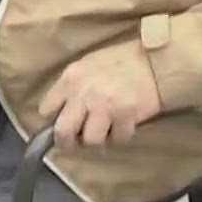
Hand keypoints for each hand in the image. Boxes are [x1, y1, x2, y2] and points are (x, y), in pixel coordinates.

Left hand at [41, 40, 164, 149]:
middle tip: (78, 142)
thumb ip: (73, 87)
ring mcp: (104, 105)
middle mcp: (84, 92)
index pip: (47, 109)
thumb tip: (60, 113)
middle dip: (68, 142)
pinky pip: (117, 139)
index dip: (53, 120)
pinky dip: (121, 135)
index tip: (63, 124)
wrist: (155, 59)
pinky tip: (125, 124)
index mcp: (71, 78)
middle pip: (63, 132)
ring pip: (91, 140)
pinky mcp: (125, 115)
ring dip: (99, 139)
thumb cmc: (121, 62)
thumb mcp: (88, 66)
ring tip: (107, 130)